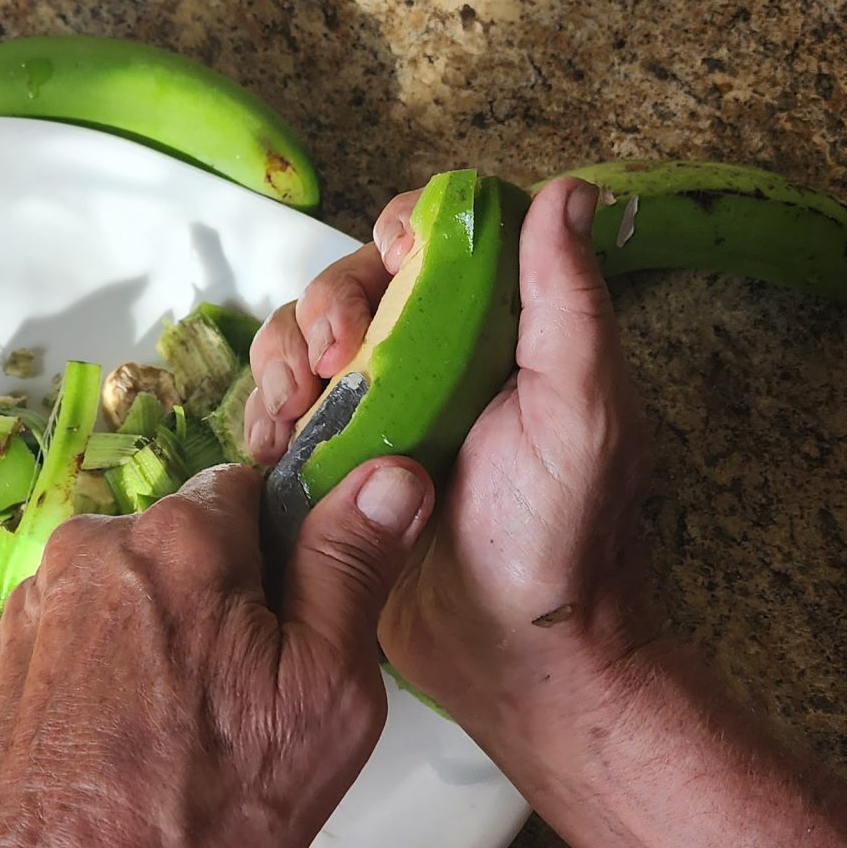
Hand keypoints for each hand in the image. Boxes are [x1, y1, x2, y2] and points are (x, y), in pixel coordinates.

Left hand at [0, 458, 433, 847]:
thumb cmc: (211, 813)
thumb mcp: (324, 693)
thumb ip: (352, 567)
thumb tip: (390, 473)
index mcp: (180, 538)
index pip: (252, 491)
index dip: (286, 557)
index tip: (294, 630)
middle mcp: (90, 547)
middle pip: (184, 545)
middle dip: (219, 600)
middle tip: (245, 700)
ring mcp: (33, 605)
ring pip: (128, 594)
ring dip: (158, 636)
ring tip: (179, 735)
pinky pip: (76, 640)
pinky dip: (103, 675)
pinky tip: (123, 746)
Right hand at [243, 175, 658, 771]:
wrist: (517, 659)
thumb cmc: (564, 535)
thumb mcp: (582, 409)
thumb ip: (569, 302)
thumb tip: (570, 188)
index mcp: (497, 329)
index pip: (432, 238)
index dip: (397, 236)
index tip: (389, 275)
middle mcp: (434, 359)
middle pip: (350, 284)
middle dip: (325, 308)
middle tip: (332, 363)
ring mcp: (378, 415)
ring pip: (302, 345)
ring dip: (281, 360)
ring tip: (291, 413)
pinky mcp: (334, 468)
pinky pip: (280, 415)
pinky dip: (264, 416)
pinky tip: (271, 448)